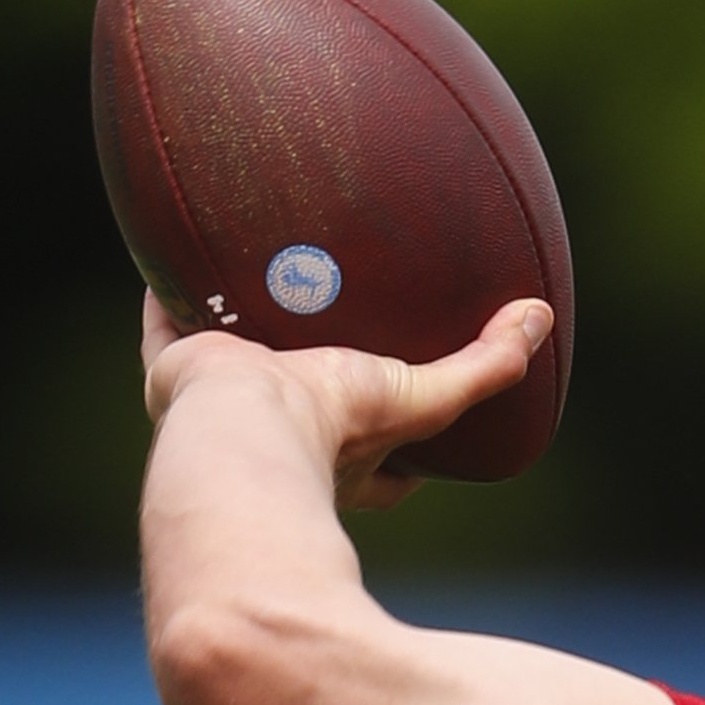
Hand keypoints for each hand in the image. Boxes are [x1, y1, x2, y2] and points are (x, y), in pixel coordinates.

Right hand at [139, 292, 551, 509]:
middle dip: (310, 356)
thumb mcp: (426, 397)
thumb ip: (488, 366)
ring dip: (241, 319)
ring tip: (255, 268)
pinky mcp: (177, 370)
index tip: (408, 382)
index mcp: (339, 450)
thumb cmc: (337, 429)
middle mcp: (280, 430)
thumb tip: (540, 318)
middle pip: (299, 393)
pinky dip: (167, 293)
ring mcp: (222, 403)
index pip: (375, 448)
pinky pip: (165, 325)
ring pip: (233, 357)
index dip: (393, 417)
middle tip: (329, 308)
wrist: (247, 430)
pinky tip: (173, 253)